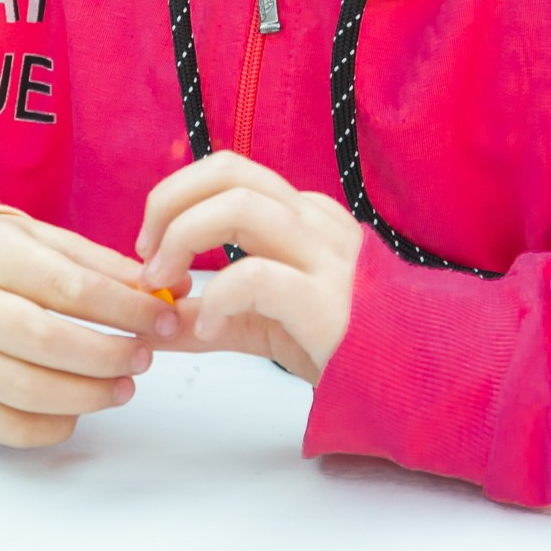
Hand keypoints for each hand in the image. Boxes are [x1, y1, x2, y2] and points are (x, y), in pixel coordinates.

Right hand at [0, 213, 176, 447]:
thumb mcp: (41, 240)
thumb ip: (103, 265)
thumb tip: (169, 291)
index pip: (70, 287)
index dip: (126, 308)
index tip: (164, 317)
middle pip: (46, 342)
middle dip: (108, 355)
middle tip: (144, 356)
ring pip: (26, 390)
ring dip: (87, 395)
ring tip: (123, 387)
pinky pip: (4, 426)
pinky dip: (51, 427)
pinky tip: (79, 410)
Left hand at [135, 152, 360, 383]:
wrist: (403, 378)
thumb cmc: (335, 342)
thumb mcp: (258, 322)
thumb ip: (207, 314)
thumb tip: (148, 320)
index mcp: (302, 215)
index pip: (228, 172)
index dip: (176, 199)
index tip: (149, 247)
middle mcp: (315, 222)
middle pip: (229, 172)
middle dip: (170, 204)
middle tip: (147, 257)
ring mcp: (325, 257)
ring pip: (240, 208)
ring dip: (183, 238)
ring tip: (164, 286)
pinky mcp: (326, 301)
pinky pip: (256, 276)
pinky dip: (216, 298)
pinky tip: (207, 329)